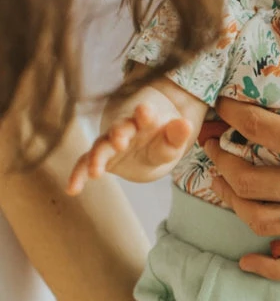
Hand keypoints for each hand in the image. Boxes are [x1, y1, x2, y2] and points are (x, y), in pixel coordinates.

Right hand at [67, 103, 191, 193]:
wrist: (147, 143)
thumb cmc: (161, 139)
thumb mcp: (173, 139)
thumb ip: (177, 135)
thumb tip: (186, 125)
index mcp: (144, 119)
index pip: (144, 115)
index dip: (144, 113)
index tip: (145, 112)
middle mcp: (123, 128)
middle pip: (119, 129)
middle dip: (119, 134)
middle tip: (119, 140)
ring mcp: (109, 142)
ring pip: (101, 146)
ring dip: (98, 157)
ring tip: (96, 170)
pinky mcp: (99, 157)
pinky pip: (85, 164)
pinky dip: (78, 175)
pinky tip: (72, 189)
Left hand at [202, 9, 279, 279]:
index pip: (255, 130)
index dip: (230, 114)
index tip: (222, 106)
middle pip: (246, 182)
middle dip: (220, 161)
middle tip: (213, 144)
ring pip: (264, 222)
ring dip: (235, 203)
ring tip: (226, 183)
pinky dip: (272, 268)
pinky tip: (248, 261)